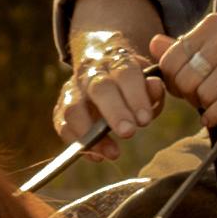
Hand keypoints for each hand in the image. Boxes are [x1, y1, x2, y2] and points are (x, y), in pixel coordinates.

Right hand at [53, 26, 175, 149]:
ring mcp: (73, 90)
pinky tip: (97, 156)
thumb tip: (155, 88)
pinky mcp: (61, 109)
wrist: (101, 65)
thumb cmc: (131, 81)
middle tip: (128, 133)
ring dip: (91, 133)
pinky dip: (78, 143)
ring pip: (74, 108)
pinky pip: (63, 126)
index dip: (135, 96)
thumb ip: (153, 88)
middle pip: (99, 89)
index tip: (145, 120)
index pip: (125, 74)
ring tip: (112, 153)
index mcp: (116, 61)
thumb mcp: (147, 80)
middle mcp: (91, 72)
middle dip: (114, 112)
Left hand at [155, 3, 216, 125]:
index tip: (187, 88)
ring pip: (204, 95)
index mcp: (214, 25)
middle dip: (188, 98)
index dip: (172, 81)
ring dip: (206, 108)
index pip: (170, 60)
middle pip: (184, 81)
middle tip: (203, 100)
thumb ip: (192, 41)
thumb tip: (153, 44)